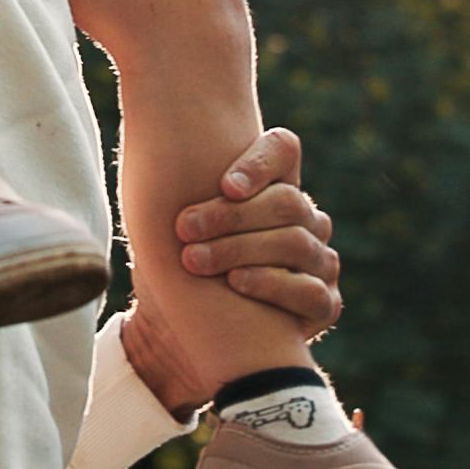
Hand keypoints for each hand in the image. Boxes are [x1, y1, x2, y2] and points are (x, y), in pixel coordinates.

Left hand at [116, 127, 341, 414]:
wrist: (211, 331)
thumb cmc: (190, 263)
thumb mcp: (180, 222)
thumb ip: (176, 184)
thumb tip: (144, 137)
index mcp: (279, 185)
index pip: (284, 149)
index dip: (259, 162)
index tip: (224, 184)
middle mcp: (308, 219)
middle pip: (286, 200)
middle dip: (230, 216)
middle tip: (183, 229)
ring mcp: (321, 260)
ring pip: (296, 241)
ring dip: (240, 249)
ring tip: (195, 260)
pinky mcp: (325, 302)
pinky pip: (311, 289)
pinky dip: (272, 284)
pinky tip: (236, 283)